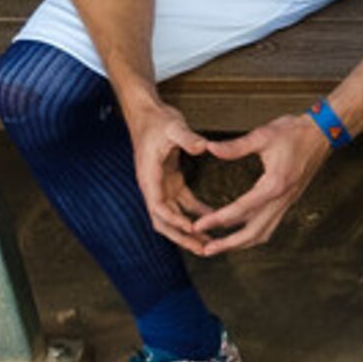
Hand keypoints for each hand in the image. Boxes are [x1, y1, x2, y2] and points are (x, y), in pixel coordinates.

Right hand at [125, 98, 217, 254]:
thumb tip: (203, 147)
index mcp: (149, 177)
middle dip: (182, 237)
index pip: (158, 206)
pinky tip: (215, 218)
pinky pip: (183, 202)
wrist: (147, 113)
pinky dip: (197, 212)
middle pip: (164, 221)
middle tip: (204, 249)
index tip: (192, 228)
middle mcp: (152, 186)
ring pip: (173, 216)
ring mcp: (161, 185)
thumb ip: (186, 137)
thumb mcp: (173, 126)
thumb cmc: (157, 120)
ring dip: (189, 230)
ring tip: (210, 243)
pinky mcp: (171, 180)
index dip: (174, 219)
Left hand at [189, 113, 336, 253]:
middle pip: (253, 232)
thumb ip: (236, 146)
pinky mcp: (289, 201)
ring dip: (240, 243)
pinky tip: (241, 233)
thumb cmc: (295, 131)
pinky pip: (270, 226)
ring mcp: (287, 202)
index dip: (216, 219)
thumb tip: (210, 148)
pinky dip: (253, 234)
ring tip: (220, 247)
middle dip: (228, 244)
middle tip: (206, 250)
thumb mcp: (264, 135)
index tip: (197, 225)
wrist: (324, 132)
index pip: (241, 209)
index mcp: (274, 184)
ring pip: (263, 233)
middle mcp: (282, 198)